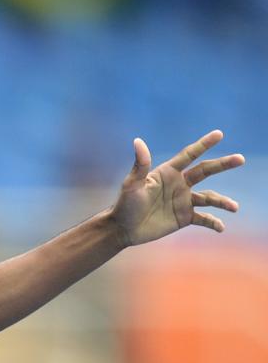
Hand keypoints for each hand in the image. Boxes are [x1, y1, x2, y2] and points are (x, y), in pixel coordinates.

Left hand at [110, 130, 243, 246]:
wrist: (123, 228)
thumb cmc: (125, 204)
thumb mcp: (132, 184)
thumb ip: (140, 165)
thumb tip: (138, 141)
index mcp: (168, 173)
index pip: (189, 155)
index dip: (203, 144)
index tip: (219, 134)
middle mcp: (179, 184)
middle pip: (205, 171)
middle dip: (222, 164)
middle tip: (240, 159)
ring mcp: (183, 201)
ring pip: (209, 198)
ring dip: (222, 201)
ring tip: (234, 207)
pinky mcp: (184, 217)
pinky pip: (204, 219)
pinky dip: (213, 222)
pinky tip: (221, 227)